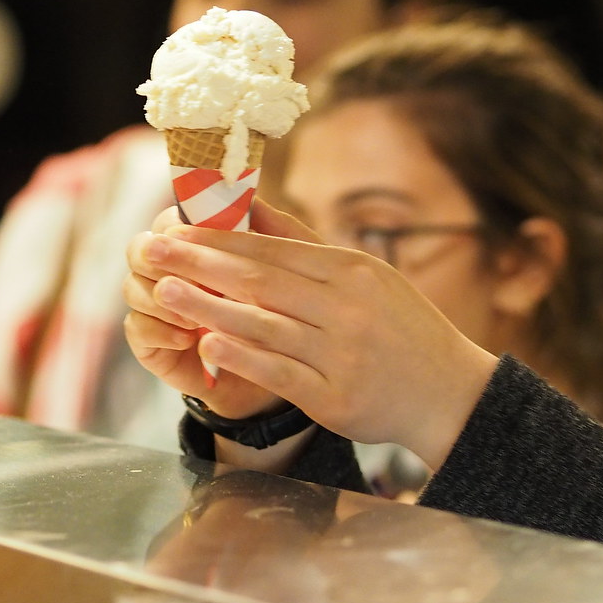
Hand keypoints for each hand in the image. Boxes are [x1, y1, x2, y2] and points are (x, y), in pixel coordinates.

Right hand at [123, 203, 289, 418]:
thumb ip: (274, 235)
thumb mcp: (294, 273)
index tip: (198, 234)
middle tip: (186, 273)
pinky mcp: (153, 344)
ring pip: (133, 287)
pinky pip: (136, 328)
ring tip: (195, 313)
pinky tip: (186, 337)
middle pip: (141, 249)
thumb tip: (252, 197)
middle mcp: (173, 273)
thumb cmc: (287, 314)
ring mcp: (159, 309)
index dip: (179, 225)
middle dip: (158, 257)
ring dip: (162, 296)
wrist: (284, 374)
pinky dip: (158, 328)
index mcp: (201, 248)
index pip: (172, 221)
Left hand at [126, 200, 497, 469]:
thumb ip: (304, 244)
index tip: (176, 228)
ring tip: (165, 291)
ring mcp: (342, 354)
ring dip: (209, 307)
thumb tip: (250, 205)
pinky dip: (242, 356)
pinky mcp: (335, 397)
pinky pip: (280, 372)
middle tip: (152, 250)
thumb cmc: (401, 327)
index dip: (220, 239)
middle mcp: (348, 308)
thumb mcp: (366, 275)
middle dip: (201, 263)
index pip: (274, 250)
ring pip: (264, 325)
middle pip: (262, 281)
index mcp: (353, 272)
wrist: (450, 391)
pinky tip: (207, 344)